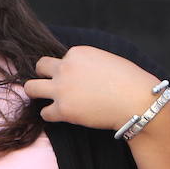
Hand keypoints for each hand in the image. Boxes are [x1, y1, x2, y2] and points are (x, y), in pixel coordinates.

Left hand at [24, 47, 163, 130]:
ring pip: (31, 88)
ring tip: (43, 99)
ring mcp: (62, 89)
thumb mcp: (106, 60)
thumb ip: (87, 63)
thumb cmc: (130, 81)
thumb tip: (78, 71)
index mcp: (77, 53)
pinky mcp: (63, 109)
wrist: (138, 101)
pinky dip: (50, 114)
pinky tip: (60, 115)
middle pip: (39, 67)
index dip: (66, 69)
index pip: (61, 59)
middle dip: (43, 75)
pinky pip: (44, 112)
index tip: (77, 79)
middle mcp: (66, 68)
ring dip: (36, 93)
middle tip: (51, 85)